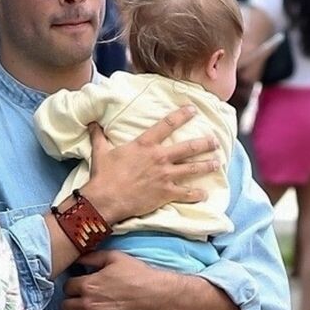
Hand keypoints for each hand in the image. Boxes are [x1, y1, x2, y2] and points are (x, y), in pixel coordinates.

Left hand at [62, 250, 164, 309]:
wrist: (157, 296)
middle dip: (70, 304)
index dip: (72, 287)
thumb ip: (93, 257)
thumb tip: (78, 258)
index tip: (77, 288)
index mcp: (89, 285)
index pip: (67, 287)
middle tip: (77, 304)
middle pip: (66, 307)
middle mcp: (88, 304)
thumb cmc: (138, 275)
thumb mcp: (115, 257)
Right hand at [81, 109, 218, 224]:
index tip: (193, 109)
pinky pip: (185, 193)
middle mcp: (159, 158)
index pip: (167, 124)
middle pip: (188, 147)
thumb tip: (92, 122)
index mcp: (145, 145)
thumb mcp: (100, 152)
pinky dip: (196, 194)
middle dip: (204, 143)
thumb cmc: (103, 176)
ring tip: (217, 162)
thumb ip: (99, 136)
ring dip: (206, 165)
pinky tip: (205, 193)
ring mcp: (164, 176)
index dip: (182, 115)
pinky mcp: (165, 193)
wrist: (105, 199)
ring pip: (192, 169)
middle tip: (215, 141)